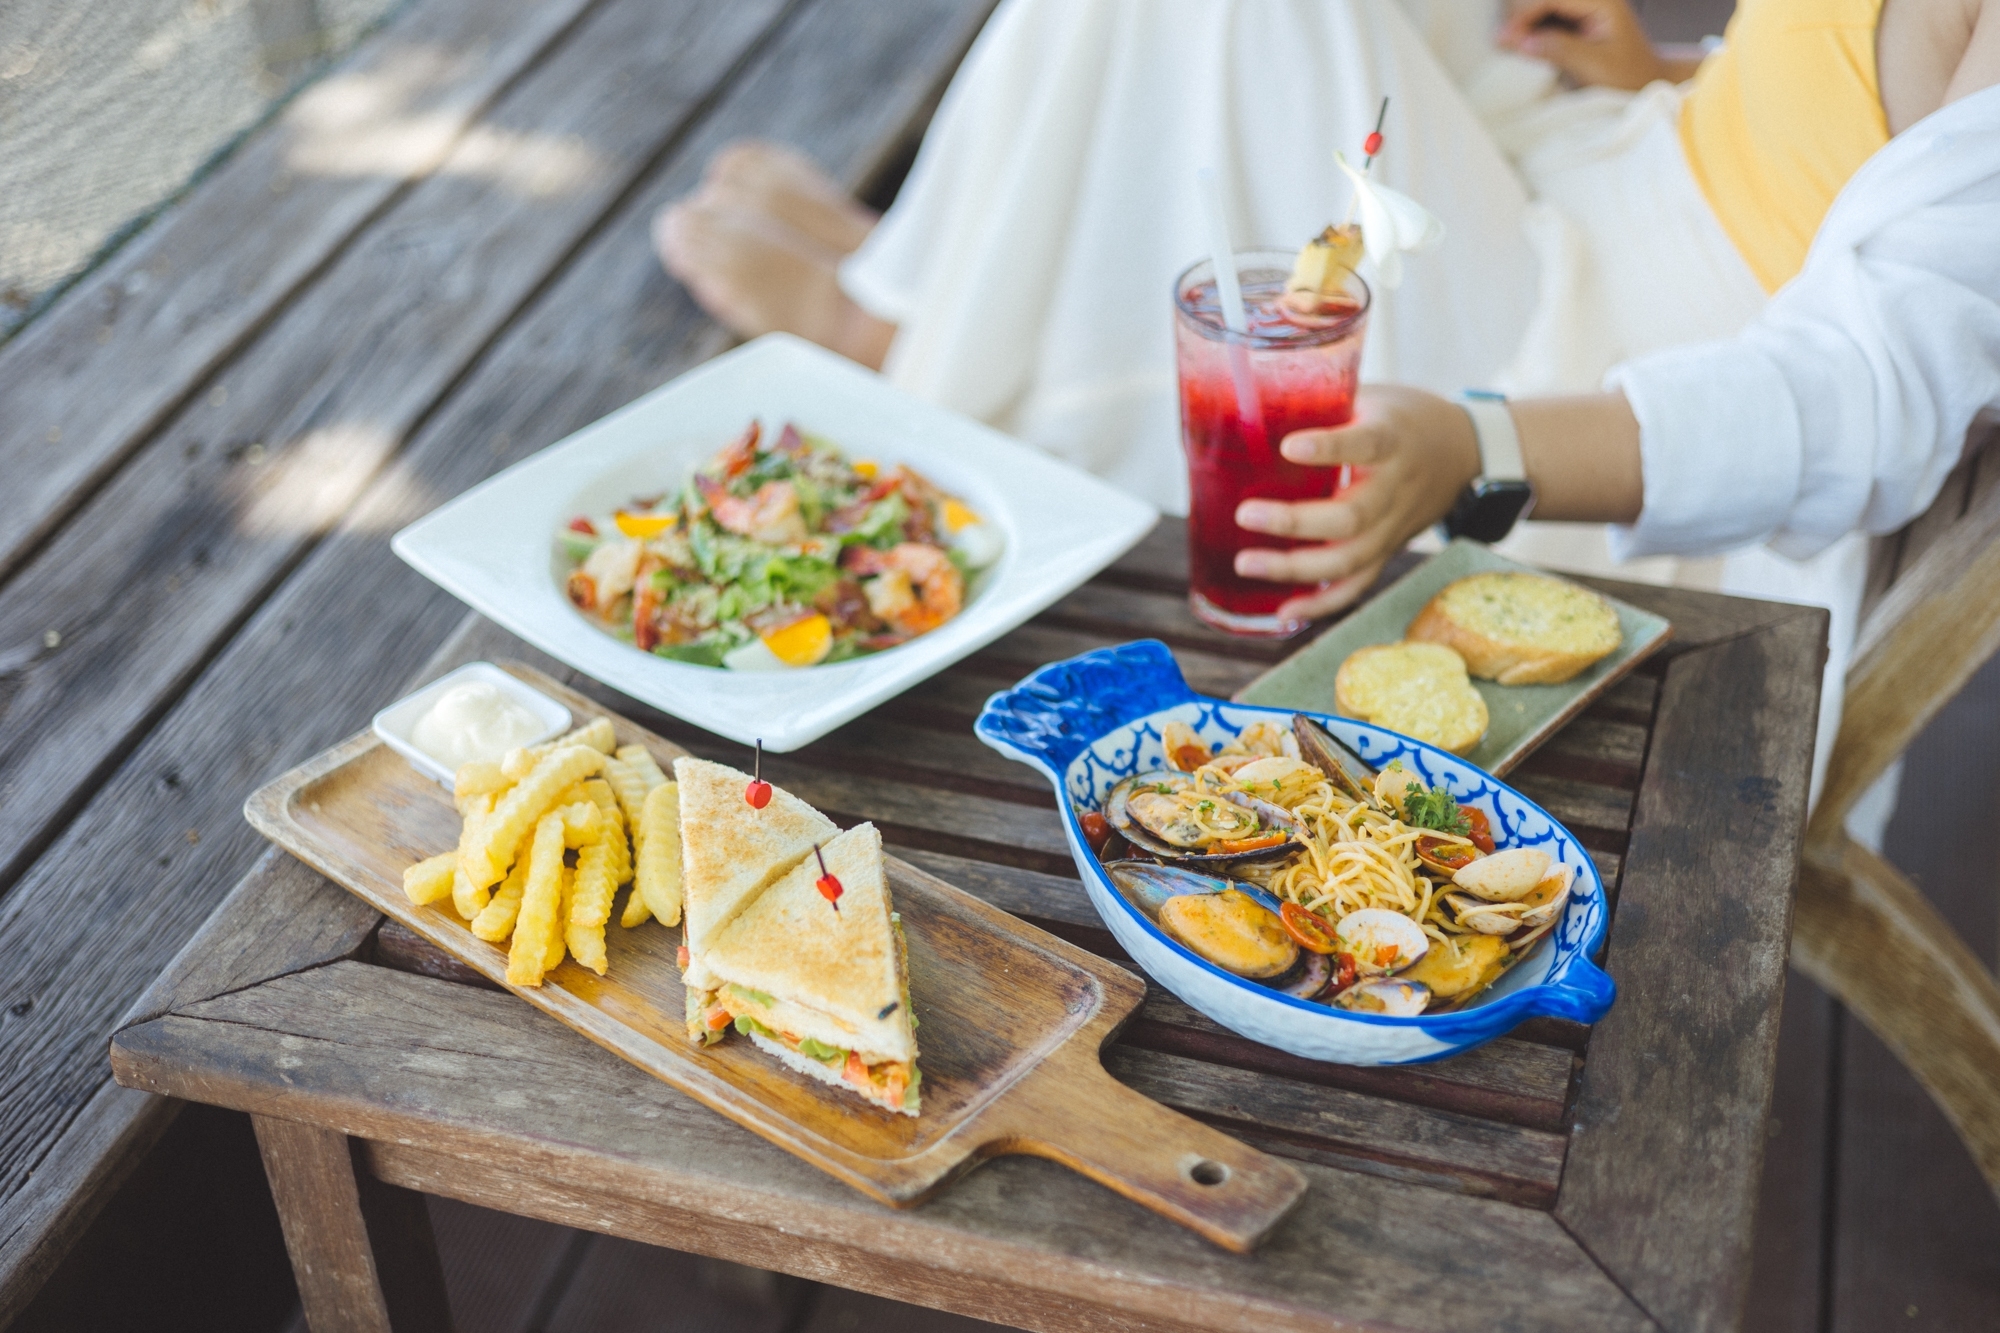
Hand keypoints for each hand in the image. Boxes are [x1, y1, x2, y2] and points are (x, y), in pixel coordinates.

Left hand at [1233, 386, 1481, 620]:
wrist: (1462, 450)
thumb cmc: (1400, 417)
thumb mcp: (1368, 396)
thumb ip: (1320, 402)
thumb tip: (1245, 399)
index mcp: (1392, 438)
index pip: (1366, 444)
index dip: (1330, 448)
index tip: (1290, 447)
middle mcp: (1396, 487)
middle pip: (1352, 517)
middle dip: (1295, 522)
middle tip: (1246, 514)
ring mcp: (1393, 525)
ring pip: (1351, 558)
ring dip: (1296, 569)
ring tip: (1247, 564)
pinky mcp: (1387, 549)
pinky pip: (1357, 584)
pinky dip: (1322, 604)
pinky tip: (1283, 612)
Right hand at [1496, 0, 1676, 89]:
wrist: (1644, 82)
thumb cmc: (1627, 77)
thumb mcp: (1595, 67)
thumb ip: (1559, 50)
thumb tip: (1520, 41)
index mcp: (1603, 1)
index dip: (1524, 14)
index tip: (1505, 39)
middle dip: (1520, 15)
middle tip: (1503, 43)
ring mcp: (1582, 6)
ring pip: (1538, 4)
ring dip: (1521, 21)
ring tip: (1508, 45)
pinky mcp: (1574, 17)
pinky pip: (1543, 15)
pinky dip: (1528, 28)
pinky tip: (1521, 44)